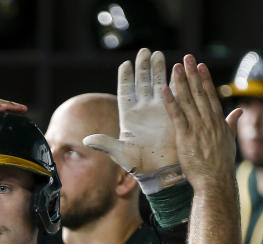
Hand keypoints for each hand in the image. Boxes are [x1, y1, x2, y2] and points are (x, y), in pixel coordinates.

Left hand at [83, 48, 179, 189]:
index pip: (126, 91)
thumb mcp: (119, 153)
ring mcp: (158, 110)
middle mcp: (143, 110)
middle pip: (142, 83)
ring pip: (157, 85)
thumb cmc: (138, 165)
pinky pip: (172, 94)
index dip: (125, 77)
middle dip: (142, 67)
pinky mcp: (172, 114)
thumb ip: (105, 144)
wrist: (159, 172)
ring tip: (158, 54)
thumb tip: (86, 140)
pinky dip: (173, 82)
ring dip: (157, 70)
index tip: (126, 64)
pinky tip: (175, 69)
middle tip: (144, 51)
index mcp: (128, 116)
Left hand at [161, 55, 242, 191]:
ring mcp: (198, 128)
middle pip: (199, 93)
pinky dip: (171, 102)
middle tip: (187, 57)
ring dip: (181, 82)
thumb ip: (232, 124)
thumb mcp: (230, 142)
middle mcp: (209, 122)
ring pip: (188, 100)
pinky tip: (165, 89)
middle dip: (193, 74)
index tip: (200, 65)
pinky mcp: (186, 137)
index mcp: (218, 122)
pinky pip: (177, 116)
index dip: (205, 79)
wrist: (215, 182)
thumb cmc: (221, 166)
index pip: (210, 96)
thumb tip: (239, 111)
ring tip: (175, 67)